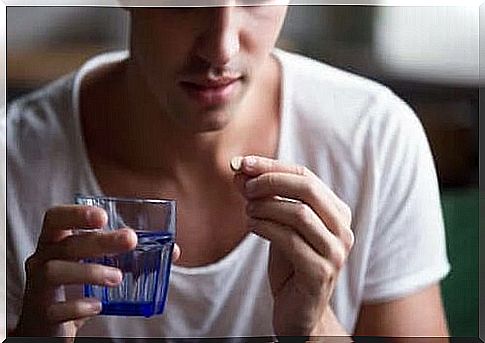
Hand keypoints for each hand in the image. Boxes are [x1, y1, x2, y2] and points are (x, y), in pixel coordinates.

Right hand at [14, 205, 180, 339]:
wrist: (48, 327)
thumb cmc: (76, 287)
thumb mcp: (99, 266)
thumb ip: (131, 256)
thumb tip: (173, 250)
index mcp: (55, 242)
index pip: (56, 218)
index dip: (76, 214)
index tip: (103, 216)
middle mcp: (41, 259)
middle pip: (66, 243)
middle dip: (99, 240)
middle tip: (130, 240)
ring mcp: (38, 287)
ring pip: (56, 271)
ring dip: (90, 271)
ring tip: (118, 278)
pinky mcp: (42, 314)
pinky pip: (57, 308)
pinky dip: (79, 306)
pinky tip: (98, 305)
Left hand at [232, 156, 353, 335]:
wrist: (298, 311)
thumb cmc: (290, 264)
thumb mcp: (277, 225)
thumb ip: (262, 199)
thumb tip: (239, 172)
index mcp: (336, 212)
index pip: (306, 177)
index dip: (272, 166)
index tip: (242, 163)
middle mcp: (343, 229)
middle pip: (307, 190)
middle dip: (270, 182)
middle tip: (245, 186)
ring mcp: (335, 252)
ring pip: (299, 214)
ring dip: (265, 207)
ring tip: (248, 211)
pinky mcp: (320, 272)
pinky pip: (289, 240)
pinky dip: (265, 227)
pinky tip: (252, 226)